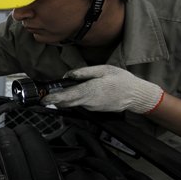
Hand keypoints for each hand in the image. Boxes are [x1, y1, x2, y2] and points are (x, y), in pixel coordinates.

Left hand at [41, 65, 163, 112]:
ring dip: (64, 99)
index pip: (68, 96)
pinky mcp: (94, 110)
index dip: (54, 98)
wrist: (136, 95)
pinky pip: (81, 104)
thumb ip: (84, 72)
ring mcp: (92, 108)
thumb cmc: (121, 80)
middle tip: (45, 95)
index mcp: (90, 90)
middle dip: (55, 99)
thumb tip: (69, 75)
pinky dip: (74, 100)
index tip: (44, 99)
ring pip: (73, 104)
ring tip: (57, 93)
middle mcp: (89, 102)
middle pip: (67, 102)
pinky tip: (75, 93)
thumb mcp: (103, 70)